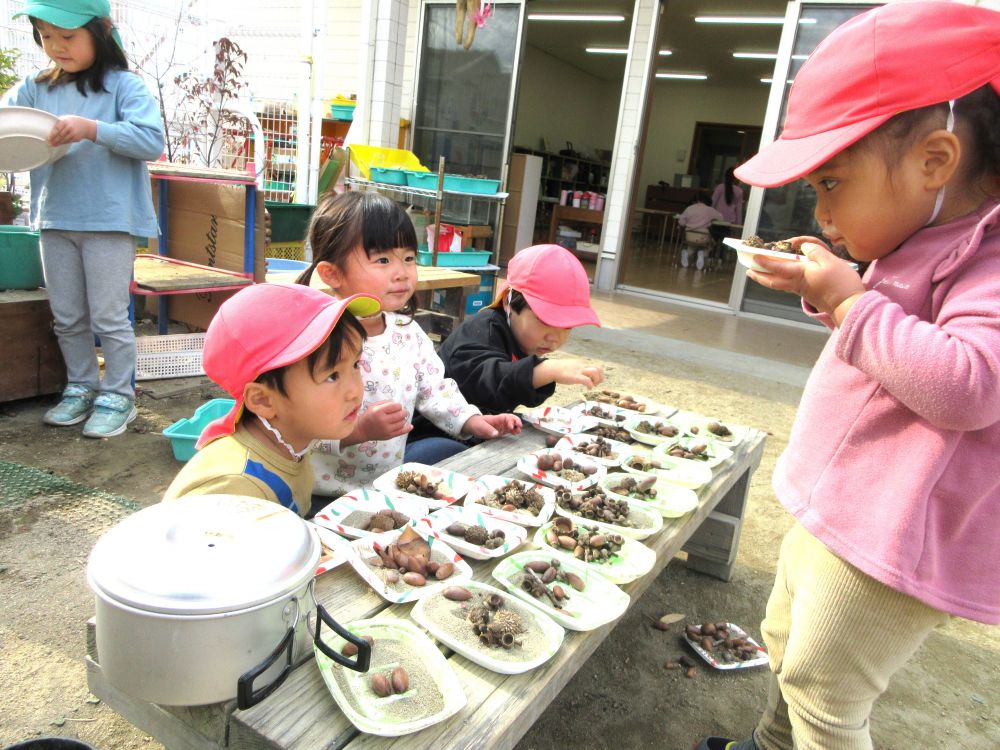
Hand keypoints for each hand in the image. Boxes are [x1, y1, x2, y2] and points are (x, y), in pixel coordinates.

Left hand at [48, 116, 96, 146]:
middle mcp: (69, 128)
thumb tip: (49, 129)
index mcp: (65, 122)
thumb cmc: (72, 121)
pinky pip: (68, 141)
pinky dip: (63, 143)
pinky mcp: (76, 138)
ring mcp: (73, 134)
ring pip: (64, 140)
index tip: (48, 138)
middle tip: (49, 143)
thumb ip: (58, 123)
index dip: (52, 135)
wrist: (86, 126)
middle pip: (60, 136)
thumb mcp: (65, 119)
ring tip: (53, 145)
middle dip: (54, 140)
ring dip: (58, 143)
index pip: (57, 129)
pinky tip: (59, 144)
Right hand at [357, 400, 410, 441]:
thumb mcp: (374, 406)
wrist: (362, 430)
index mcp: (379, 411)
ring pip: (402, 422)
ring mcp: (387, 429)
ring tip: (401, 417)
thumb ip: (385, 402)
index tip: (397, 406)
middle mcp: (383, 420)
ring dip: (404, 419)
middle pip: (400, 414)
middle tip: (403, 411)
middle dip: (404, 411)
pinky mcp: (389, 436)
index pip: (396, 406)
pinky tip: (410, 425)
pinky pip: (401, 432)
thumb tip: (397, 403)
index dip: (399, 405)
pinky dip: (407, 428)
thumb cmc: (369, 416)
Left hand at [463, 413, 521, 439]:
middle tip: (519, 427)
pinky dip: (513, 431)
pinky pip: (509, 430)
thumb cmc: (476, 424)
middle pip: (511, 419)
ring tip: (519, 431)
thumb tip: (496, 434)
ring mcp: (501, 426)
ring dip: (516, 427)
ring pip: (511, 424)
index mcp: (496, 419)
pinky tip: (515, 433)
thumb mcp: (480, 427)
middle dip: (516, 421)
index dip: (510, 421)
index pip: (506, 417)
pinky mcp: (500, 431)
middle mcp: (500, 422)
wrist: (472, 425)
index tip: (511, 427)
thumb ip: (488, 430)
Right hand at [534, 360, 604, 388]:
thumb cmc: (560, 369)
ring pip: (595, 372)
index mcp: (582, 363)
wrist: (552, 369)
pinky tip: (588, 388)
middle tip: (596, 384)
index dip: (598, 375)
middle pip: (598, 369)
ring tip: (592, 386)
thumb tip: (581, 374)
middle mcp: (583, 366)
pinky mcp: (576, 377)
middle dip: (600, 378)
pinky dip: (590, 385)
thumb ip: (578, 369)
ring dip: (597, 380)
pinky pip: (587, 380)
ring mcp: (580, 371)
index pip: (596, 367)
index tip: (595, 380)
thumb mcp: (572, 366)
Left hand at [746, 237, 864, 322]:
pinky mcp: (809, 293)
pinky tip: (784, 277)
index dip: (765, 261)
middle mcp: (797, 283)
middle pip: (773, 281)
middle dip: (760, 276)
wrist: (849, 305)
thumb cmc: (841, 283)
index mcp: (800, 274)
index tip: (754, 257)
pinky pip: (790, 285)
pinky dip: (783, 279)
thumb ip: (815, 251)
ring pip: (780, 284)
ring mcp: (802, 290)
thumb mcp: (830, 260)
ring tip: (761, 274)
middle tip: (749, 272)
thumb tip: (803, 247)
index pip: (778, 266)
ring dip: (769, 278)